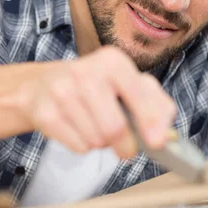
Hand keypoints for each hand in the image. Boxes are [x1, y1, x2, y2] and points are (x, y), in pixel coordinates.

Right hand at [16, 46, 176, 157]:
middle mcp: (85, 71)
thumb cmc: (95, 87)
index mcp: (113, 61)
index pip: (138, 95)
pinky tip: (78, 128)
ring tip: (95, 126)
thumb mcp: (128, 84)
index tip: (157, 142)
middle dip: (125, 145)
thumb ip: (156, 104)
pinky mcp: (44, 112)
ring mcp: (62, 91)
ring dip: (102, 143)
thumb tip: (165, 133)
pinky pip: (78, 146)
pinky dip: (84, 145)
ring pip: (96, 140)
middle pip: (114, 128)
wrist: (42, 84)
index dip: (150, 122)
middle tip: (124, 146)